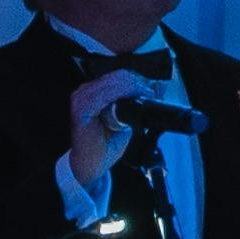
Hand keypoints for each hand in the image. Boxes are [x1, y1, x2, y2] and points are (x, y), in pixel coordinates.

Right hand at [63, 58, 162, 188]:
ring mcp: (82, 98)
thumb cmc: (106, 143)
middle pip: (118, 75)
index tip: (153, 90)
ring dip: (133, 87)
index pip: (120, 74)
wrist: (93, 163)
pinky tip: (132, 99)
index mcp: (96, 91)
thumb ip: (140, 101)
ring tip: (145, 97)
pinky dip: (122, 93)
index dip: (139, 79)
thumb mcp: (129, 119)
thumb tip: (158, 86)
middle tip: (151, 94)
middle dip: (138, 83)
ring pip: (114, 81)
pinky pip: (105, 93)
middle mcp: (87, 91)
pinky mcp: (81, 108)